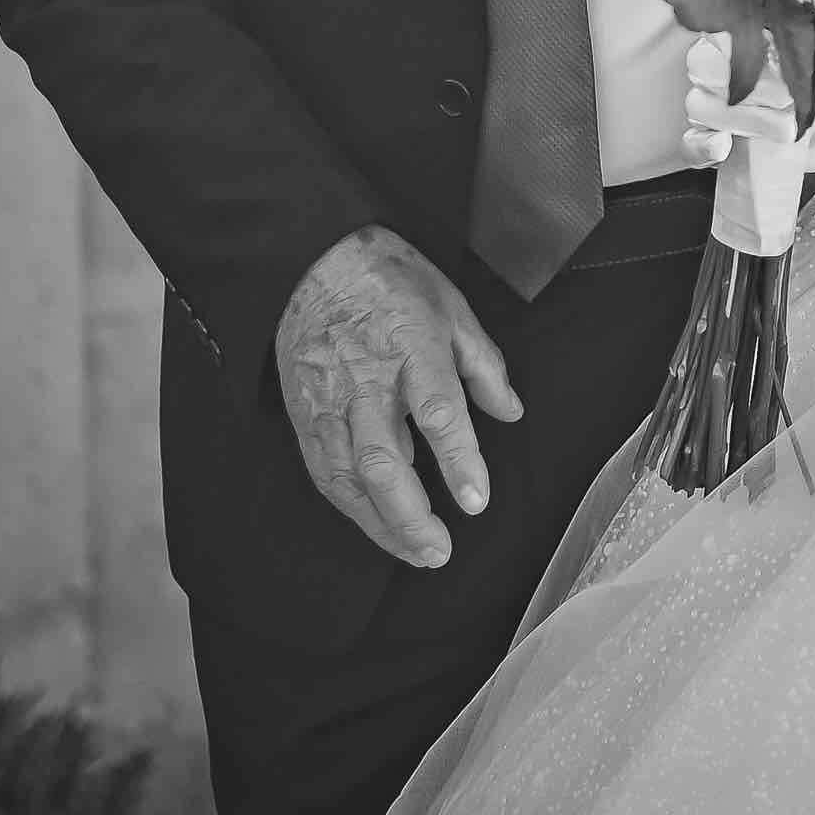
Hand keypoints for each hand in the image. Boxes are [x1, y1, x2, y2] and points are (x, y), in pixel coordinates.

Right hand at [273, 226, 523, 568]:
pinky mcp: (304, 415)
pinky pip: (324, 471)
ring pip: (349, 477)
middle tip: (440, 550)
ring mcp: (329, 402)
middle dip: (412, 516)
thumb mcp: (452, 307)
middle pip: (383, 461)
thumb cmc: (389, 281)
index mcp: (412, 349)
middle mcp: (366, 382)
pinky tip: (376, 526)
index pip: (438, 413)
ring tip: (416, 553)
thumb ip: (483, 366)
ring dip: (381, 524)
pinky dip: (350, 506)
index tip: (475, 501)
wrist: (313, 262)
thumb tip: (510, 412)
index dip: (458, 461)